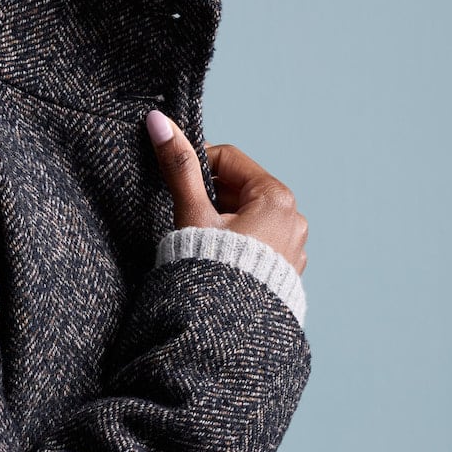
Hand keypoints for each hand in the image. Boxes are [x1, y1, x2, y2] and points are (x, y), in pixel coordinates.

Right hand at [144, 109, 307, 275]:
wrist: (229, 330)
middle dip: (212, 196)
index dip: (197, 165)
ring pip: (250, 216)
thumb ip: (178, 166)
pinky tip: (220, 258)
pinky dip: (239, 242)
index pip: (229, 160)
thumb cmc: (213, 268)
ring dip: (224, 219)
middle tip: (186, 215)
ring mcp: (294, 247)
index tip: (176, 181)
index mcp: (276, 198)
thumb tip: (158, 121)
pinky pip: (260, 242)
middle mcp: (293, 219)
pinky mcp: (287, 271)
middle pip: (241, 188)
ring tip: (201, 240)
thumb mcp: (192, 213)